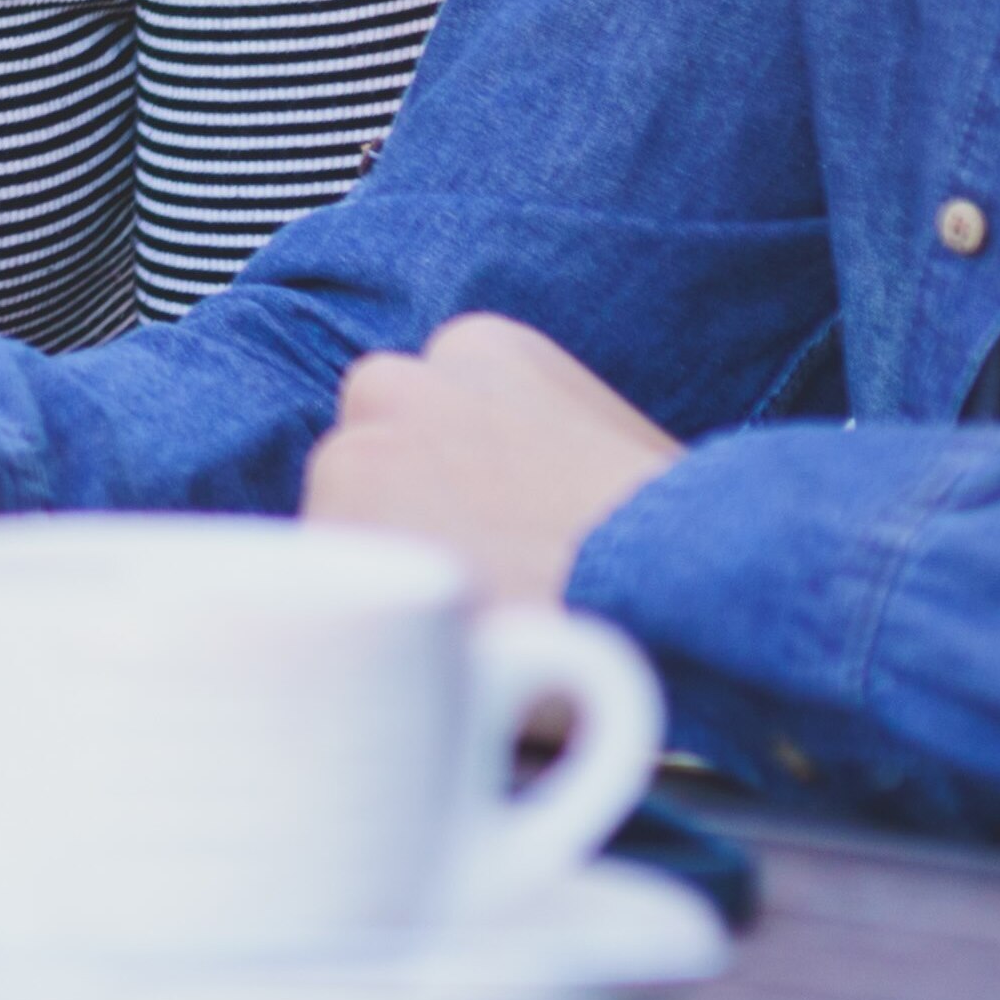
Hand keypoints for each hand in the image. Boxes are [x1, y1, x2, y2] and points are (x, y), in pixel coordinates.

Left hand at [301, 313, 685, 612]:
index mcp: (478, 347)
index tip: (486, 529)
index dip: (451, 481)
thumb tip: (523, 506)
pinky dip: (363, 622)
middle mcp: (400, 382)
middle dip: (403, 511)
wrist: (672, 588)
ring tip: (459, 625)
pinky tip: (429, 652)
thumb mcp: (614, 444)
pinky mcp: (328, 538)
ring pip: (339, 519)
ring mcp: (355, 456)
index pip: (423, 410)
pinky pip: (324, 587)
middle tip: (467, 581)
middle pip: (369, 454)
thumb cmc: (676, 536)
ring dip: (381, 566)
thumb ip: (540, 446)